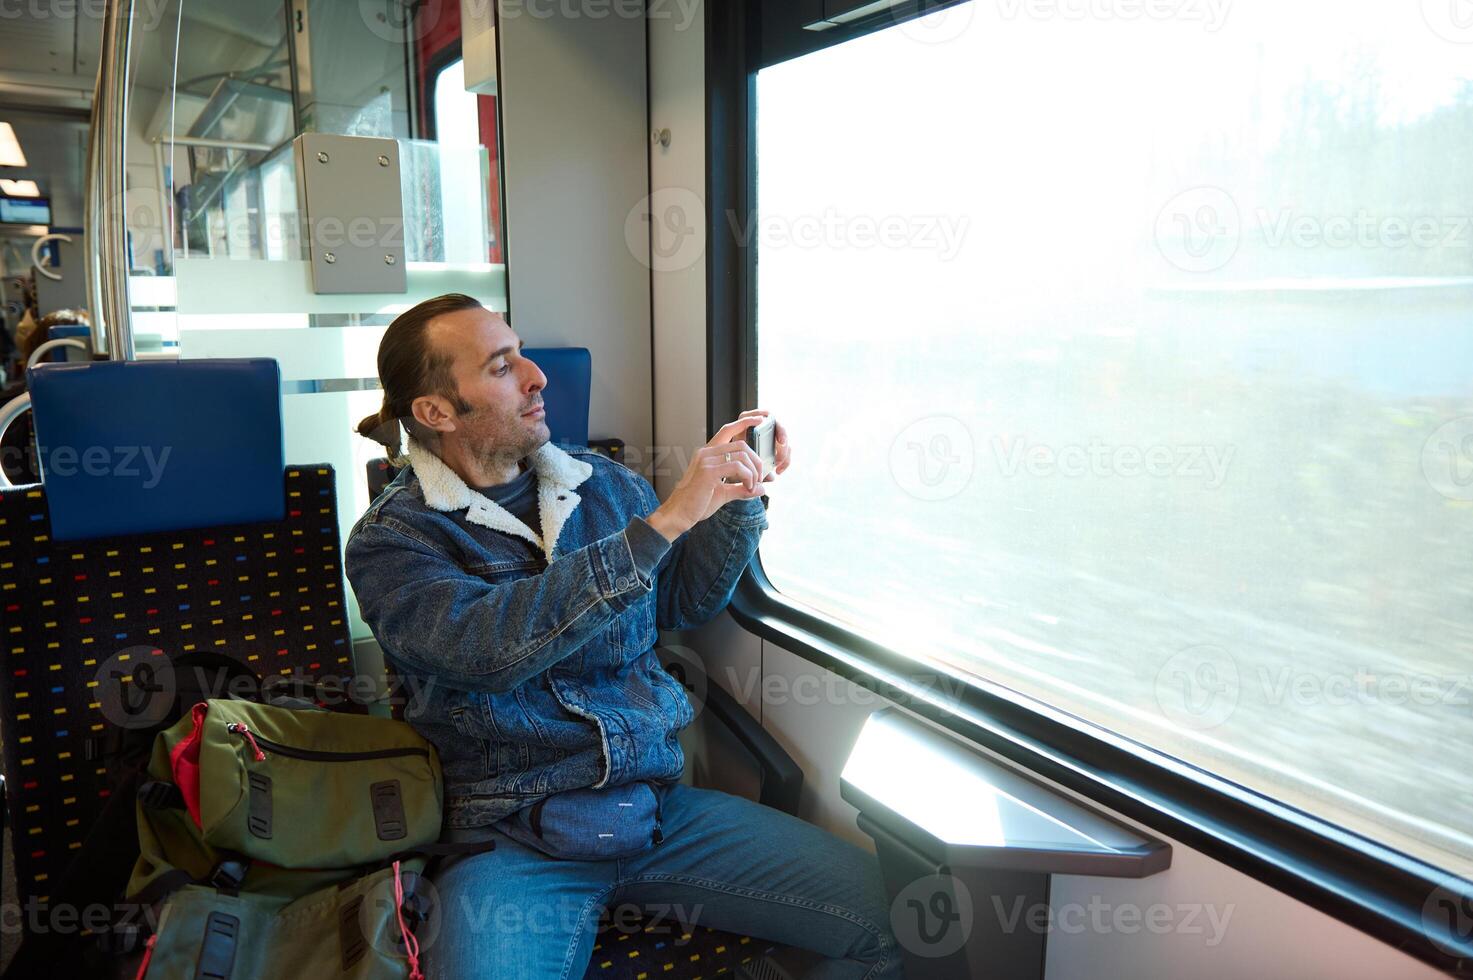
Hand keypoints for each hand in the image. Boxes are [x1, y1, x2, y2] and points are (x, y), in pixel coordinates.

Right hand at [647, 411, 783, 541]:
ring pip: (742, 454)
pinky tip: (748, 488)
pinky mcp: (708, 472)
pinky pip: (737, 467)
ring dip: (754, 471)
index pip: (727, 430)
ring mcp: (706, 461)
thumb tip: (761, 488)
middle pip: (741, 444)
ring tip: (753, 485)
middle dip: (757, 460)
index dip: (744, 423)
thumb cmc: (696, 504)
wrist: (679, 515)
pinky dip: (748, 477)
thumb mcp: (724, 493)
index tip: (759, 420)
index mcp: (707, 454)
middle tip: (762, 478)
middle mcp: (706, 453)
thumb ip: (741, 488)